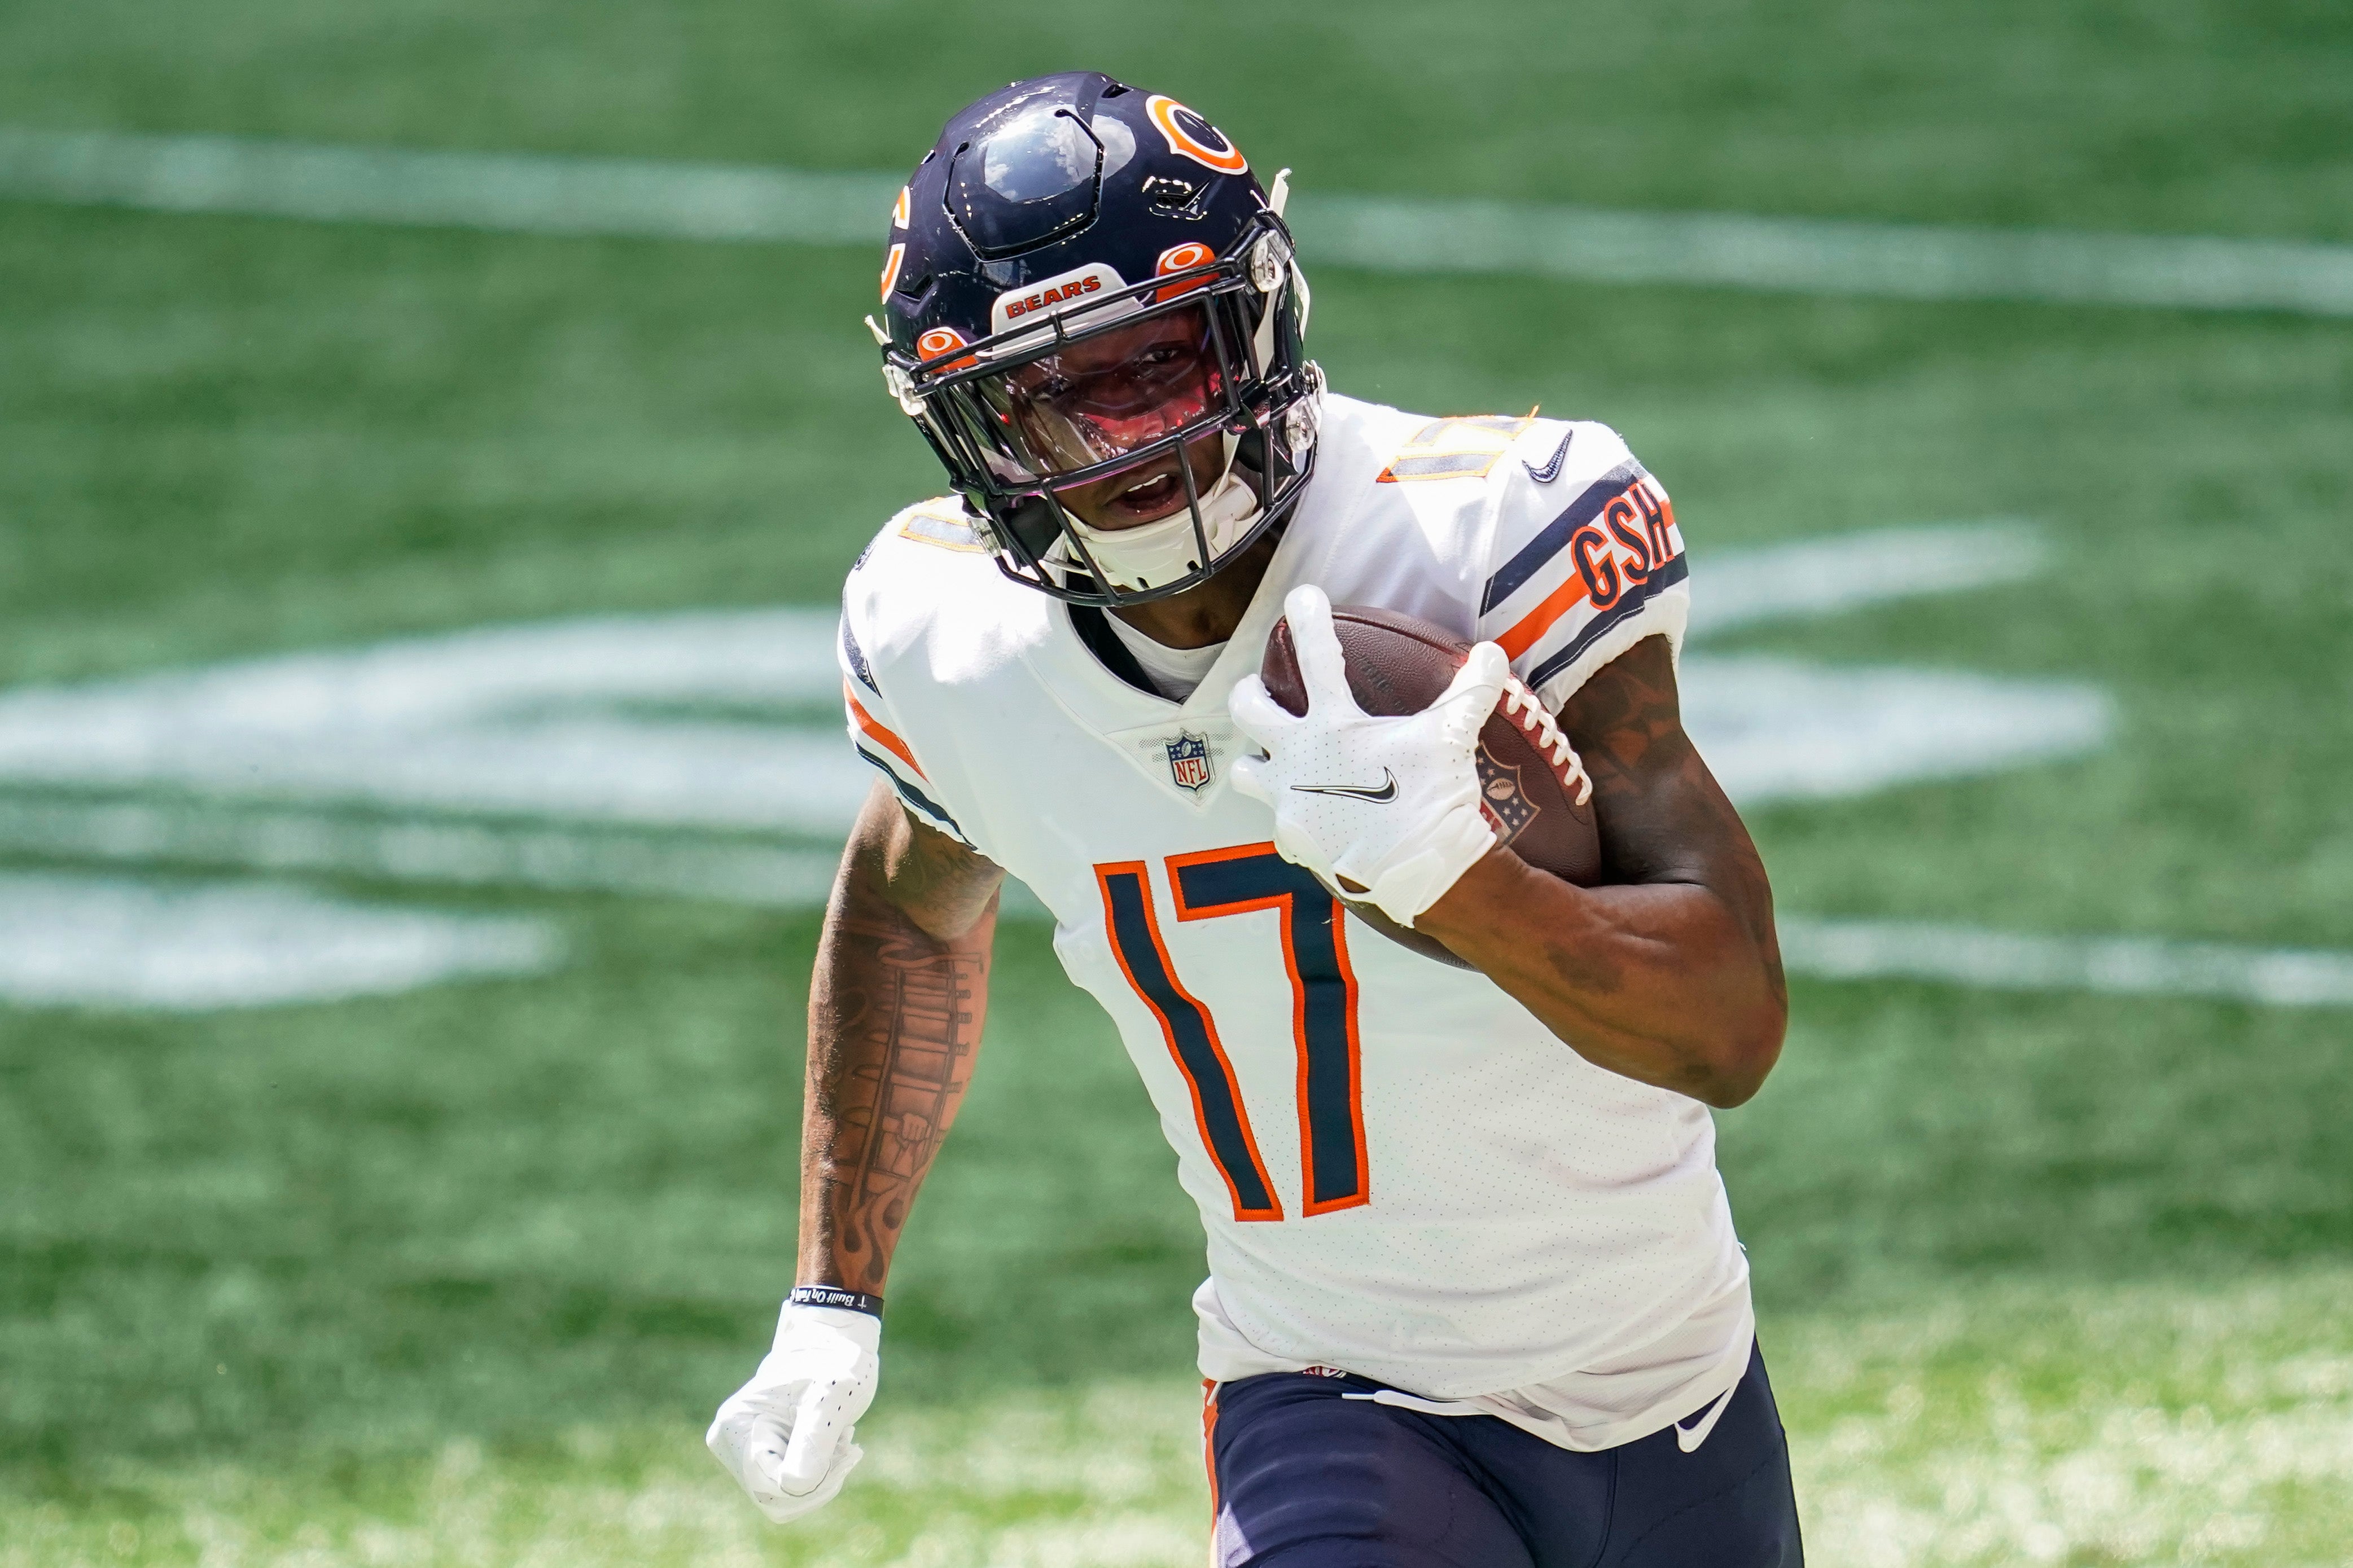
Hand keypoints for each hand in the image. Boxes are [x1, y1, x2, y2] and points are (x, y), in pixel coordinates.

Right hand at [706, 1304, 880, 1522]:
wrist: (833, 1343)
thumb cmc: (833, 1363)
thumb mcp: (830, 1398)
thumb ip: (812, 1441)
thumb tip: (794, 1486)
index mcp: (735, 1425)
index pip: (771, 1486)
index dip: (815, 1481)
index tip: (848, 1451)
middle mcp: (729, 1440)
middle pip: (774, 1498)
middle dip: (819, 1481)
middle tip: (848, 1448)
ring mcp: (741, 1448)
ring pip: (782, 1498)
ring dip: (821, 1478)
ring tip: (841, 1441)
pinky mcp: (759, 1454)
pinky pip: (787, 1489)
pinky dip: (817, 1474)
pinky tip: (833, 1444)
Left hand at [1229, 585, 1504, 924]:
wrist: (1420, 873)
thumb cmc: (1432, 801)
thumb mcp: (1452, 739)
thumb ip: (1470, 692)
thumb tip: (1493, 652)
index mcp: (1333, 724)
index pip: (1315, 656)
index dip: (1308, 618)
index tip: (1301, 595)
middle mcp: (1297, 757)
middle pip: (1249, 708)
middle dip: (1249, 691)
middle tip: (1260, 688)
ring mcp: (1287, 799)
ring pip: (1244, 770)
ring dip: (1256, 760)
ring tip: (1271, 756)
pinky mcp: (1291, 839)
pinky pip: (1277, 823)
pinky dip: (1291, 815)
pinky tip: (1309, 814)